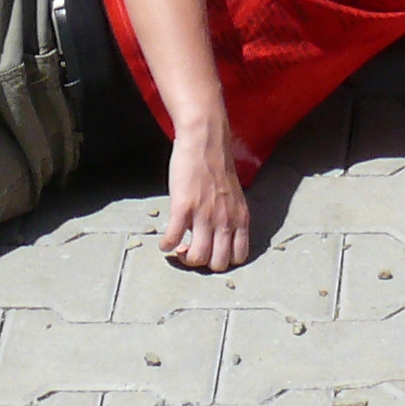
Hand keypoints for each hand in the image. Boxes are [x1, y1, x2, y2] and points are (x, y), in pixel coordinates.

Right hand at [161, 122, 256, 268]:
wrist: (205, 141)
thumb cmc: (217, 166)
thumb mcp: (233, 197)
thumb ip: (228, 217)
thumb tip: (214, 236)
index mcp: (240, 218)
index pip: (239, 257)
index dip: (223, 260)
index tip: (211, 252)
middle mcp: (225, 220)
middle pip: (218, 264)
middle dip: (203, 263)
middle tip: (192, 251)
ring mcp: (204, 215)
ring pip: (197, 258)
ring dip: (184, 258)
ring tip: (178, 248)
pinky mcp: (183, 207)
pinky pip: (172, 239)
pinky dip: (166, 245)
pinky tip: (164, 240)